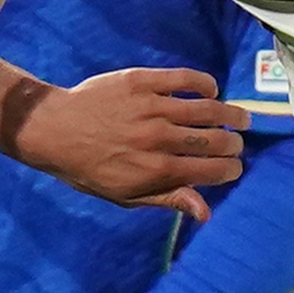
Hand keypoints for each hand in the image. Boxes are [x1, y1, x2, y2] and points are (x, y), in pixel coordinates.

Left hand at [7, 67, 247, 220]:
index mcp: (158, 170)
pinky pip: (185, 79)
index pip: (213, 170)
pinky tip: (210, 89)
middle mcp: (159, 138)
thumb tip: (206, 213)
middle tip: (236, 142)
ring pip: (208, 108)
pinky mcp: (142, 81)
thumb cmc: (89, 169)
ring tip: (239, 117)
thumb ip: (169, 199)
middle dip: (234, 143)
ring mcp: (152, 107)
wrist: (54, 130)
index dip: (231, 169)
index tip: (234, 167)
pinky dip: (205, 83)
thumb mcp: (126, 195)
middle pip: (216, 139)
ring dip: (231, 113)